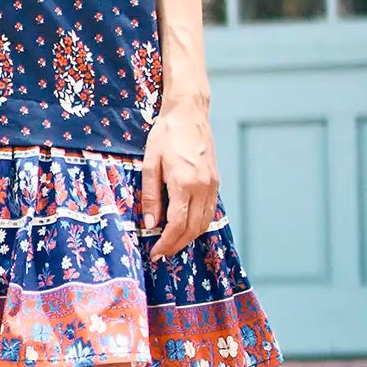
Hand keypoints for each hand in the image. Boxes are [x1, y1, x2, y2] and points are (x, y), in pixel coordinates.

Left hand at [141, 98, 218, 261]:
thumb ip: (150, 196)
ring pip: (205, 223)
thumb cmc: (165, 134)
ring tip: (172, 242)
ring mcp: (212, 185)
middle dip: (177, 245)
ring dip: (189, 237)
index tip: (155, 253)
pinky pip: (210, 211)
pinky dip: (198, 224)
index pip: (177, 225)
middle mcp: (203, 187)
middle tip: (162, 253)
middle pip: (193, 229)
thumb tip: (150, 224)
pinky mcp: (216, 181)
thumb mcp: (150, 163)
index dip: (166, 243)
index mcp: (184, 183)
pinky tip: (185, 225)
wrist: (189, 112)